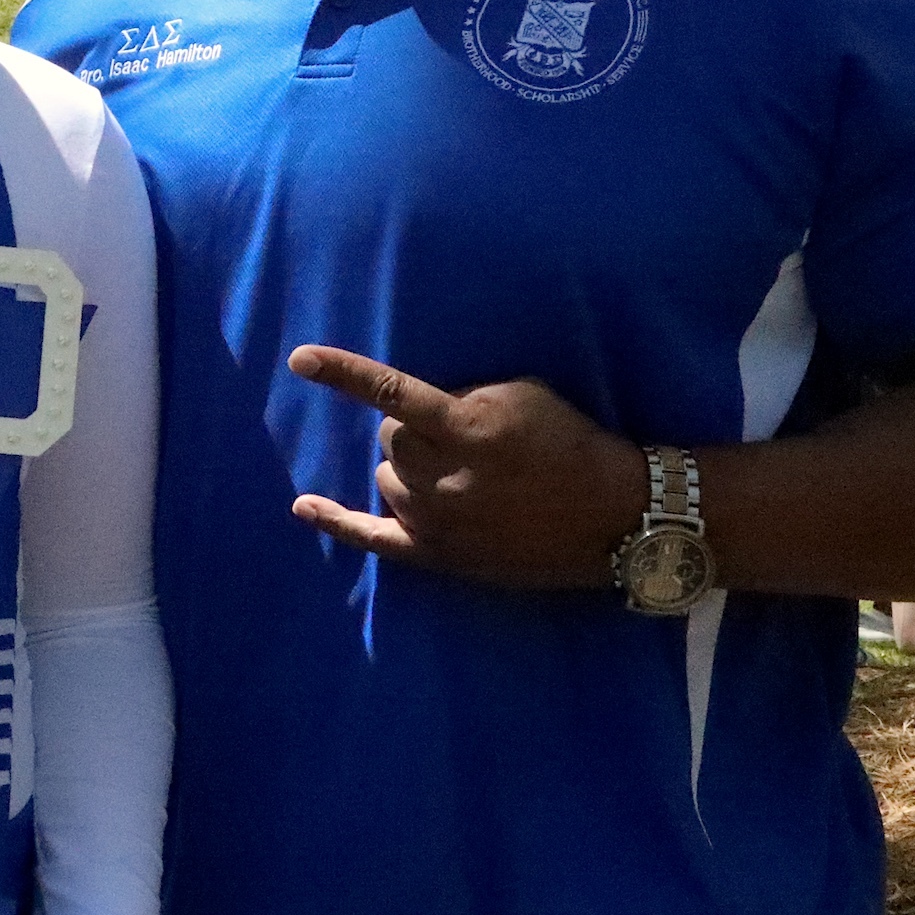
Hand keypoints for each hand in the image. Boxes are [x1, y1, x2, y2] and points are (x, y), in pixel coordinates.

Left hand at [285, 345, 648, 588]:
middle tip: (459, 441)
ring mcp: (438, 522)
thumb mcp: (522, 396)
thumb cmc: (570, 444)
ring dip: (408, 470)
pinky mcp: (439, 556)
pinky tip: (304, 507)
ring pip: (386, 479)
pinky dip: (336, 521)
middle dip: (413, 432)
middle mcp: (445, 478)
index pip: (391, 394)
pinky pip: (373, 538)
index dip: (343, 374)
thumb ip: (461, 396)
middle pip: (388, 441)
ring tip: (458, 476)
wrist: (615, 517)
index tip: (300, 359)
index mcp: (467, 430)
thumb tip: (412, 407)